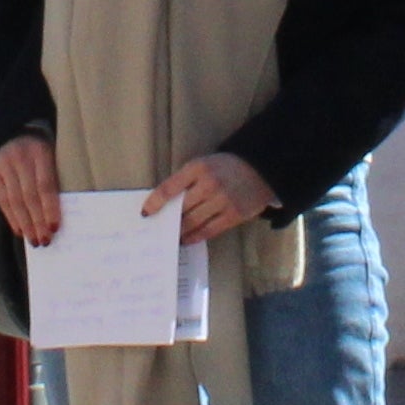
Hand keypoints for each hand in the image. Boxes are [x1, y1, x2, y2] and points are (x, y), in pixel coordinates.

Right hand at [0, 139, 62, 244]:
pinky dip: (12, 217)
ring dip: (25, 224)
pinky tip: (20, 230)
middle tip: (45, 241)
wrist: (14, 130)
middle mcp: (20, 157)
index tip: (55, 227)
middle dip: (37, 221)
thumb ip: (56, 179)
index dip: (50, 207)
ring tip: (34, 240)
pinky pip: (2, 199)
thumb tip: (60, 216)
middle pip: (29, 195)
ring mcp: (3, 164)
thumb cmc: (42, 151)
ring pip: (14, 200)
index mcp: (40, 151)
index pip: (45, 184)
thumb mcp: (53, 156)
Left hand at [150, 152, 278, 243]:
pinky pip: (209, 230)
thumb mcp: (203, 165)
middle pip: (181, 208)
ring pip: (193, 222)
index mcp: (198, 168)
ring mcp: (222, 201)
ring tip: (172, 236)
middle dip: (169, 220)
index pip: (169, 187)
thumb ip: (186, 180)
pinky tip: (187, 239)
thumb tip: (165, 203)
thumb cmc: (224, 168)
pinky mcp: (234, 215)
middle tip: (158, 229)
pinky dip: (195, 236)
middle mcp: (209, 184)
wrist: (259, 168)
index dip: (155, 202)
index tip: (145, 213)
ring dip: (180, 231)